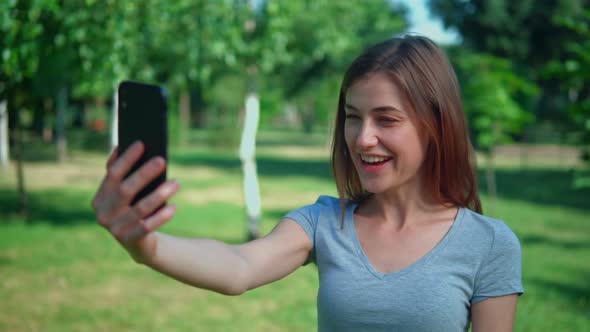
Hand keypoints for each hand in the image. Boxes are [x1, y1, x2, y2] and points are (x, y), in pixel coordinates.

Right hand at [91, 141, 179, 263]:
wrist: (140, 243)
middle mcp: (103, 213)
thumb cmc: (134, 209)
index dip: (127, 159)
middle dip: (144, 173)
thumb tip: (122, 147)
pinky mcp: (130, 241)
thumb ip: (123, 174)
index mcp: (100, 197)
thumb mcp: (126, 193)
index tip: (141, 144)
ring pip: (140, 208)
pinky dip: (161, 216)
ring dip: (160, 194)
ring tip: (177, 182)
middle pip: (126, 189)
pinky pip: (147, 227)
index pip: (112, 174)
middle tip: (162, 161)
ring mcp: (115, 229)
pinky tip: (174, 207)